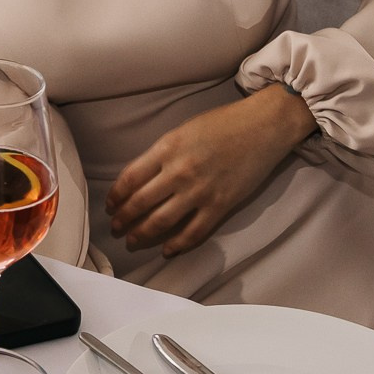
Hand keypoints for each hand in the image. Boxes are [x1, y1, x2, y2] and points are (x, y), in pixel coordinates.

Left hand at [103, 86, 315, 256]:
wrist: (263, 126)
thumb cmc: (223, 123)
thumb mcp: (183, 130)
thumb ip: (162, 153)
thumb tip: (142, 178)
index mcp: (167, 148)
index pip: (130, 178)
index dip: (116, 196)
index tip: (110, 205)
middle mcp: (179, 171)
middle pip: (141, 203)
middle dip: (123, 219)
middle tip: (115, 228)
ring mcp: (200, 191)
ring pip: (161, 221)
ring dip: (142, 234)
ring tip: (132, 241)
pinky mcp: (220, 205)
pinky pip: (193, 232)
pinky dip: (177, 244)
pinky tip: (166, 250)